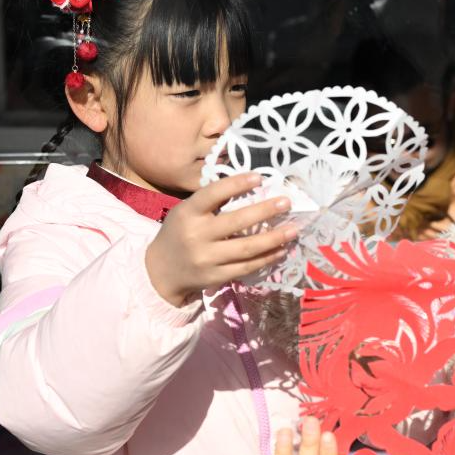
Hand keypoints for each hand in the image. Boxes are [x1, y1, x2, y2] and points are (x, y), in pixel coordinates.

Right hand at [145, 173, 296, 306]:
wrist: (161, 271)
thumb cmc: (180, 233)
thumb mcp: (185, 212)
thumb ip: (211, 203)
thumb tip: (252, 189)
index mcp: (188, 213)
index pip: (213, 194)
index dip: (236, 184)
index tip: (259, 177)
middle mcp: (196, 235)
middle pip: (236, 222)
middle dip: (265, 211)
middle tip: (286, 203)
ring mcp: (207, 259)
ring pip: (247, 248)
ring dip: (274, 238)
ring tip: (293, 229)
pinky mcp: (216, 277)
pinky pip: (248, 267)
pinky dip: (267, 258)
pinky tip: (281, 249)